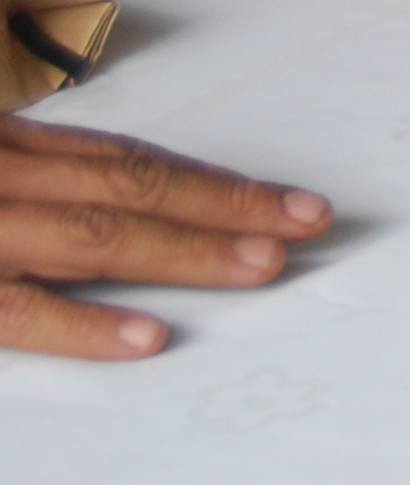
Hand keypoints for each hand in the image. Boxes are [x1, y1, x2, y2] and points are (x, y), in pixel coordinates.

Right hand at [0, 117, 330, 358]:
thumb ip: (34, 188)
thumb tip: (111, 210)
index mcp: (7, 149)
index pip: (126, 163)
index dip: (211, 183)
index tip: (285, 201)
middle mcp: (0, 178)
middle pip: (130, 188)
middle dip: (225, 206)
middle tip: (305, 224)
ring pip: (93, 236)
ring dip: (186, 251)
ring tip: (262, 265)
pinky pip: (19, 311)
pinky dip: (83, 324)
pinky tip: (148, 336)